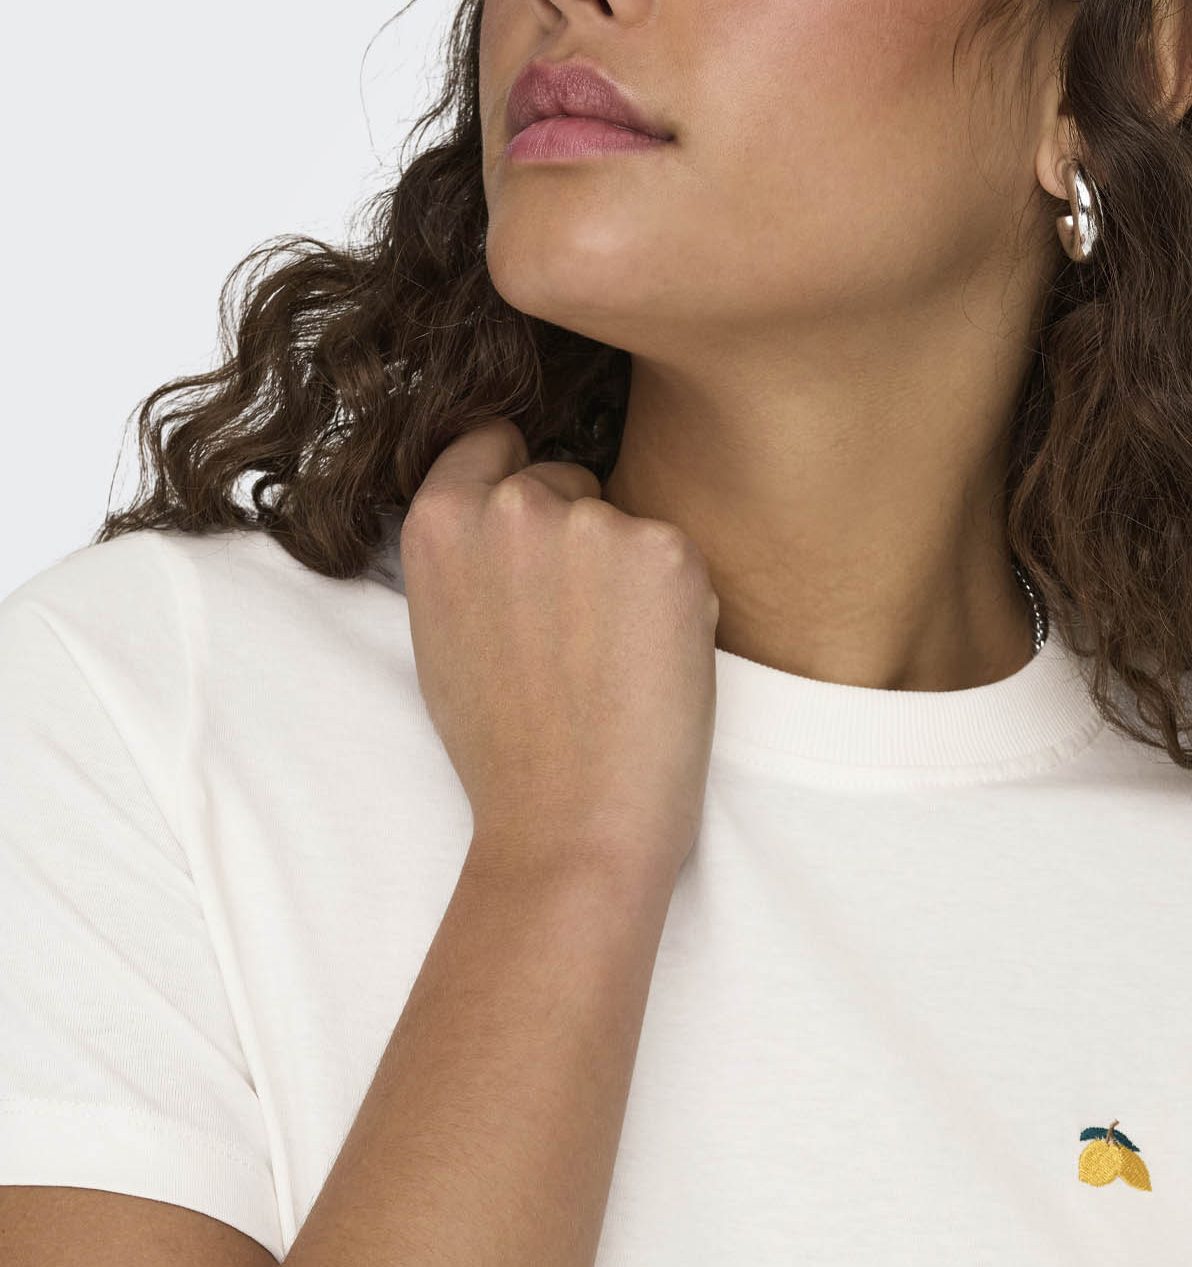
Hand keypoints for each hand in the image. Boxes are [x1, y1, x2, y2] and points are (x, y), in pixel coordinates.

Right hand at [400, 417, 719, 885]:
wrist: (570, 825)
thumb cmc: (505, 748)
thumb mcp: (443, 629)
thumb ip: (468, 553)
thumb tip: (505, 500)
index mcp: (440, 519)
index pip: (490, 441)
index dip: (514, 481)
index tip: (530, 537)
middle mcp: (512, 503)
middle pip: (565, 479)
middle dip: (576, 533)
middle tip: (573, 632)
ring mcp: (593, 522)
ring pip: (626, 521)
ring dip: (629, 570)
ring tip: (610, 658)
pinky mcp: (668, 551)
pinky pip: (677, 556)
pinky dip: (677, 600)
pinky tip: (652, 663)